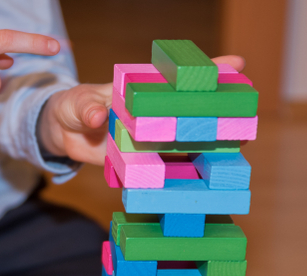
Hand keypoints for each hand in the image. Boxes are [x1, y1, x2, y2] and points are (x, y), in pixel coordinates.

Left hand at [37, 54, 246, 165]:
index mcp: (142, 89)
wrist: (61, 134)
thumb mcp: (76, 103)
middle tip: (245, 117)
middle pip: (190, 111)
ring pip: (184, 141)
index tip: (237, 65)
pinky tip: (201, 179)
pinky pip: (164, 168)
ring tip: (235, 147)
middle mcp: (152, 113)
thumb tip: (99, 114)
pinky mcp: (141, 162)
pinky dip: (181, 174)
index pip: (176, 77)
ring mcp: (149, 139)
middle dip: (217, 112)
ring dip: (207, 145)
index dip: (207, 70)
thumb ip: (87, 107)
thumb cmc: (71, 106)